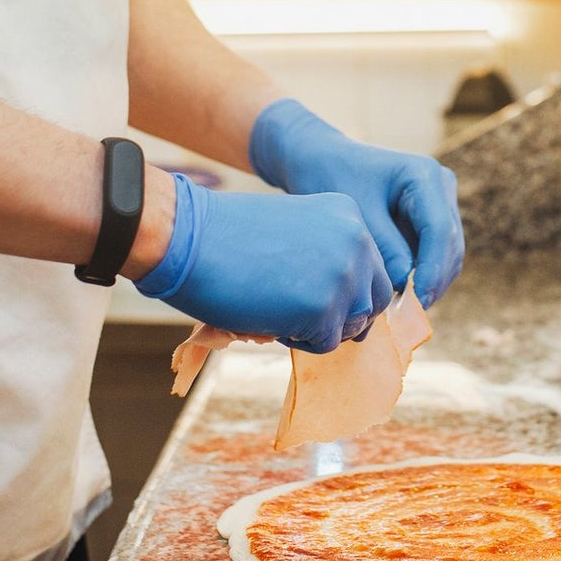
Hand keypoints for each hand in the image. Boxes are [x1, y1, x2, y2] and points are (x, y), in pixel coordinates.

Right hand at [134, 173, 392, 352]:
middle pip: (372, 301)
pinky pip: (324, 343)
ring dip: (319, 329)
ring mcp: (344, 274)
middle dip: (340, 316)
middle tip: (298, 313)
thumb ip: (329, 259)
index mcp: (351, 216)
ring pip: (352, 325)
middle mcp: (358, 240)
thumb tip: (350, 312)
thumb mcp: (298, 233)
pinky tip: (267, 316)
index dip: (344, 294)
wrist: (187, 235)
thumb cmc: (231, 236)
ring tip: (278, 310)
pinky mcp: (323, 308)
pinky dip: (297, 340)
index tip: (309, 294)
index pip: (372, 271)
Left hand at [249, 99, 463, 306]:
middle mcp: (440, 185)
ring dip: (431, 280)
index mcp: (424, 176)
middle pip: (450, 243)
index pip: (440, 230)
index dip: (433, 270)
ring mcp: (439, 200)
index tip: (418, 301)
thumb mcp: (356, 212)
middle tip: (408, 314)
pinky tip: (401, 294)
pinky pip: (435, 251)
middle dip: (434, 280)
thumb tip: (405, 287)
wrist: (321, 158)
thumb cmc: (331, 177)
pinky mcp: (430, 215)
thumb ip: (385, 248)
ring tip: (402, 308)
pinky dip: (423, 273)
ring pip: (448, 251)